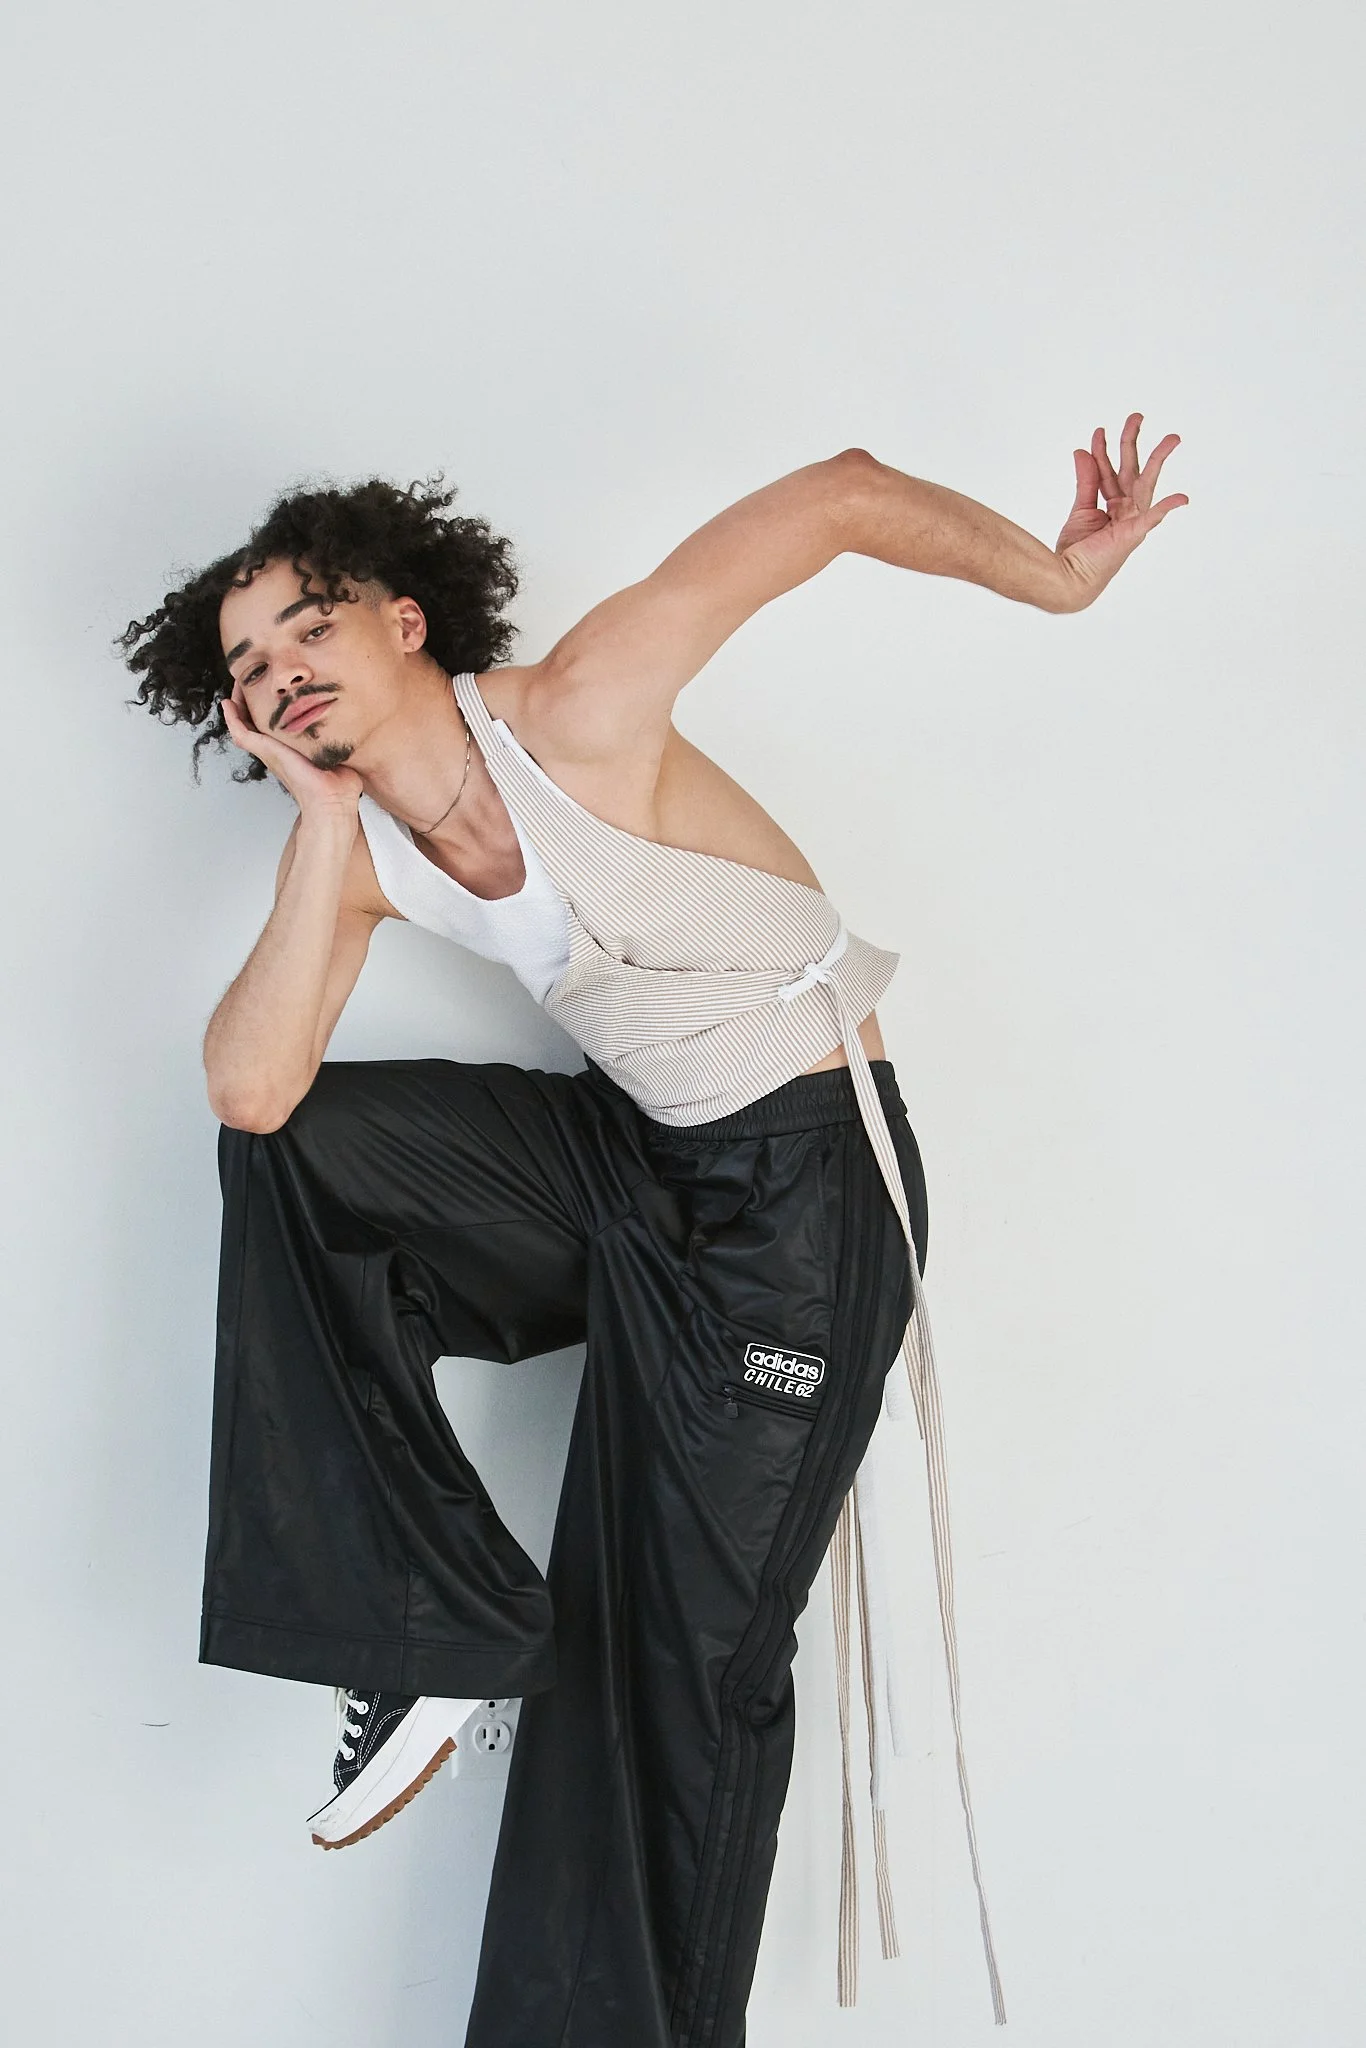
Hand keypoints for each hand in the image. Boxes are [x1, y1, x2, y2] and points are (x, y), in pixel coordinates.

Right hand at [221, 678, 363, 820]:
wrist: (332, 801)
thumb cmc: (338, 785)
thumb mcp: (337, 752)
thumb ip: (338, 739)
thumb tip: (351, 728)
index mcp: (291, 749)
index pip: (274, 725)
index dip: (267, 707)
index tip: (267, 689)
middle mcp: (277, 750)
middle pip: (254, 722)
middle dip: (248, 701)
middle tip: (245, 682)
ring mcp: (270, 752)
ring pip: (243, 726)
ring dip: (237, 706)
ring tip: (235, 687)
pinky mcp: (267, 752)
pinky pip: (241, 734)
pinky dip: (232, 719)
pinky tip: (228, 705)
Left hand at [1051, 414, 1187, 611]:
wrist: (1067, 579)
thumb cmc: (1076, 552)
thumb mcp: (1080, 509)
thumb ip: (1086, 480)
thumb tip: (1081, 451)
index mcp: (1114, 505)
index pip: (1108, 471)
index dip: (1102, 450)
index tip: (1098, 431)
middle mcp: (1126, 510)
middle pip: (1130, 469)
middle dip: (1132, 441)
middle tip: (1136, 415)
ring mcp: (1132, 521)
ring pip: (1145, 483)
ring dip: (1157, 459)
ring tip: (1172, 438)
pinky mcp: (1133, 534)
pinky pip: (1152, 519)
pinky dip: (1167, 508)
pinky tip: (1182, 498)